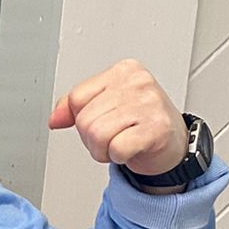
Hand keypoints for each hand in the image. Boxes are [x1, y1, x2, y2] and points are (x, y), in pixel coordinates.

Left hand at [48, 60, 188, 175]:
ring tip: (122, 142)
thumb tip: (55, 119)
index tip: (103, 120)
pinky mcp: (157, 128)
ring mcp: (149, 103)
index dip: (82, 118)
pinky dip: (119, 157)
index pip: (76, 98)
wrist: (174, 142)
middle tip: (114, 136)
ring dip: (104, 150)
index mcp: (123, 71)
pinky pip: (117, 149)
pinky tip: (132, 149)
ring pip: (97, 135)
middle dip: (92, 139)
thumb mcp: (105, 105)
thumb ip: (74, 107)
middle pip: (84, 120)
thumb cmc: (139, 122)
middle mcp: (137, 82)